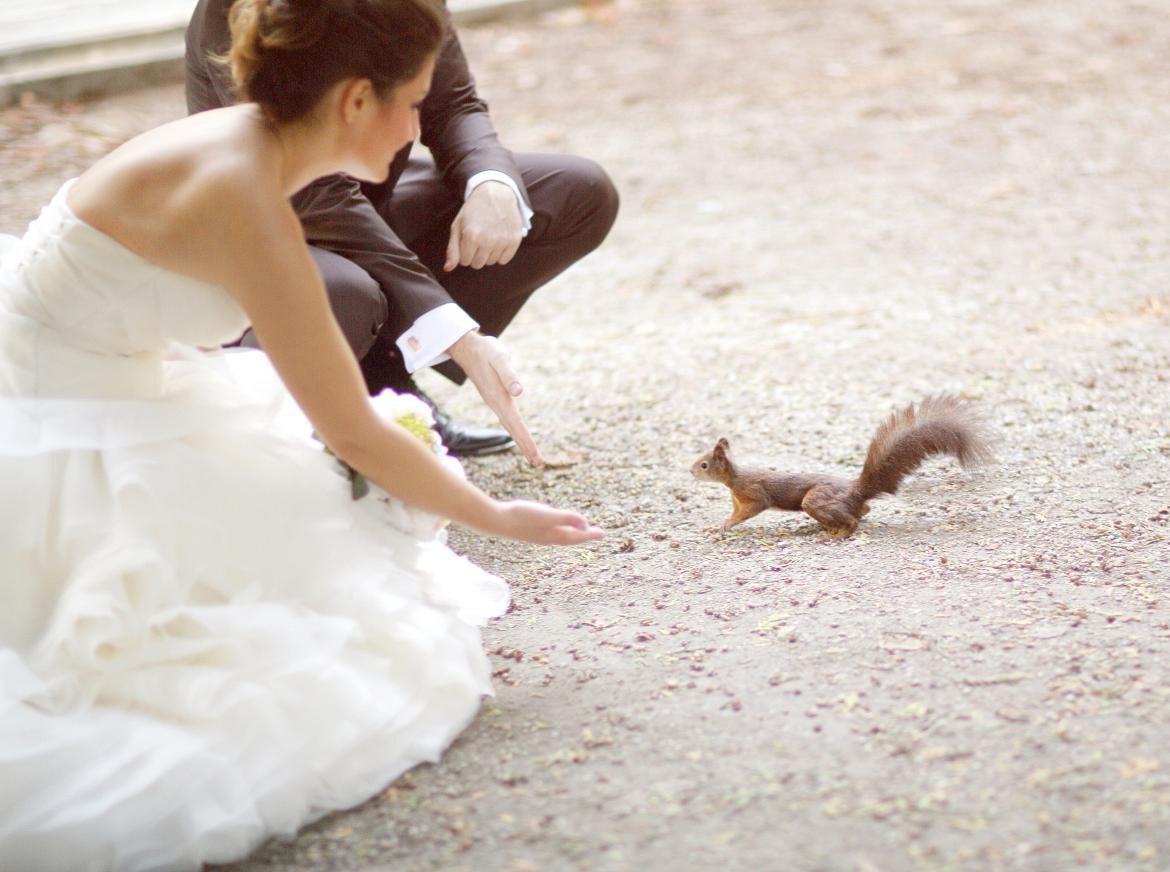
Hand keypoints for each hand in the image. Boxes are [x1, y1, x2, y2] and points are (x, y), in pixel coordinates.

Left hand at [444, 181, 523, 271]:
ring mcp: (503, 241)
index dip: (465, 252)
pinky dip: (501, 254)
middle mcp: (488, 240)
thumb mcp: (457, 226)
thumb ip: (452, 249)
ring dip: (488, 253)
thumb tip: (448, 269)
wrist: (495, 193)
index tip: (468, 240)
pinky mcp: (514, 240)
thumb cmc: (473, 210)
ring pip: (491, 262)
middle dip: (476, 254)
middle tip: (478, 238)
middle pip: (478, 264)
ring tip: (489, 236)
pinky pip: (504, 260)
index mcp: (471, 236)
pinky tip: (498, 240)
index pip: (465, 261)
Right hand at [449, 331, 543, 464]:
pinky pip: (509, 419)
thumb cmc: (486, 352)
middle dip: (526, 447)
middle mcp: (497, 405)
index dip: (526, 441)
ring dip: (522, 441)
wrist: (468, 348)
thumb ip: (509, 376)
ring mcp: (495, 403)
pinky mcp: (496, 399)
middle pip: (513, 430)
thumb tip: (519, 392)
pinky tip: (520, 435)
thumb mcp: (499, 359)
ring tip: (533, 456)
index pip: (516, 425)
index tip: (536, 457)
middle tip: (539, 464)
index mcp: (500, 399)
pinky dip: (517, 430)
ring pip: (511, 426)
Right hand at [494, 499, 604, 544]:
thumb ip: (567, 518)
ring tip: (577, 531)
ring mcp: (537, 534)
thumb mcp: (548, 515)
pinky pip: (549, 532)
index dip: (590, 534)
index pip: (577, 536)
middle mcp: (547, 537)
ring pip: (559, 536)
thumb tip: (586, 524)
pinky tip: (552, 526)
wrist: (496, 521)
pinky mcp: (528, 529)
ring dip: (571, 534)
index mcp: (554, 535)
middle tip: (595, 533)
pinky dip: (557, 530)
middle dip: (583, 535)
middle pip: (570, 538)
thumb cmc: (522, 517)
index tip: (603, 534)